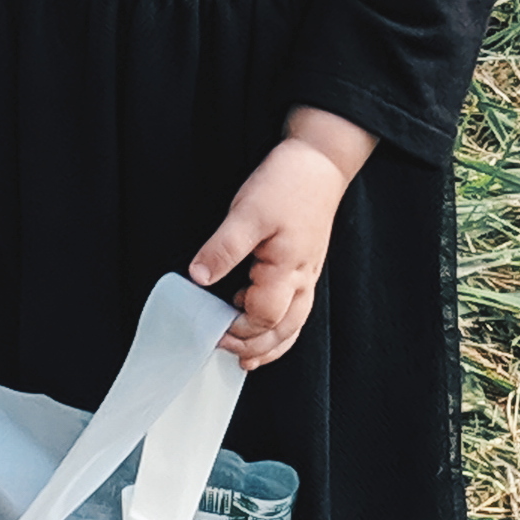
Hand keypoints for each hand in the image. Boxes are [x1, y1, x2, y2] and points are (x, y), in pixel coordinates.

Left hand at [189, 107, 373, 366]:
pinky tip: (264, 327)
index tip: (211, 326)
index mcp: (288, 270)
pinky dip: (279, 328)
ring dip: (270, 345)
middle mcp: (303, 279)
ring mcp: (307, 274)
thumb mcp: (247, 212)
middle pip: (283, 331)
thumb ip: (223, 248)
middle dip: (254, 347)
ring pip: (294, 325)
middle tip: (222, 347)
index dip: (238, 329)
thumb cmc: (288, 183)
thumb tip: (198, 278)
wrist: (320, 161)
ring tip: (246, 358)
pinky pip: (295, 309)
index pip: (264, 318)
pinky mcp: (304, 266)